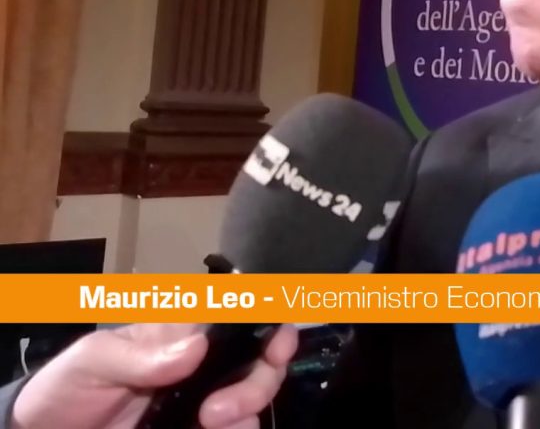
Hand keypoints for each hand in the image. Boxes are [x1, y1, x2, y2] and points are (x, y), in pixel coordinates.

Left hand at [12, 323, 297, 428]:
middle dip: (259, 379)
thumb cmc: (69, 386)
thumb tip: (196, 347)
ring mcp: (207, 400)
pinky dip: (240, 427)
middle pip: (262, 359)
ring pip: (258, 397)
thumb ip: (138, 355)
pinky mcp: (204, 428)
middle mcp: (206, 364)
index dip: (271, 319)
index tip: (278, 341)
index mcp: (184, 334)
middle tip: (218, 410)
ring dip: (248, 407)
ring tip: (209, 423)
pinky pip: (241, 426)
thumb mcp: (92, 361)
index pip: (241, 315)